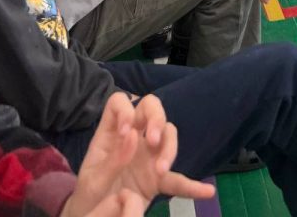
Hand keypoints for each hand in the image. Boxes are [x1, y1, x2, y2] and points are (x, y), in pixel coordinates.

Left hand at [61, 92, 213, 216]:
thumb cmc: (89, 195)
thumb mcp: (93, 180)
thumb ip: (112, 160)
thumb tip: (133, 134)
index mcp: (111, 133)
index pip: (120, 102)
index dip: (125, 109)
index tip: (126, 130)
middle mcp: (132, 137)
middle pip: (150, 108)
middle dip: (156, 117)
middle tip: (152, 139)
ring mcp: (148, 155)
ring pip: (168, 134)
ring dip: (168, 146)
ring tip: (161, 169)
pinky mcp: (158, 179)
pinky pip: (178, 178)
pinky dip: (192, 185)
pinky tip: (207, 192)